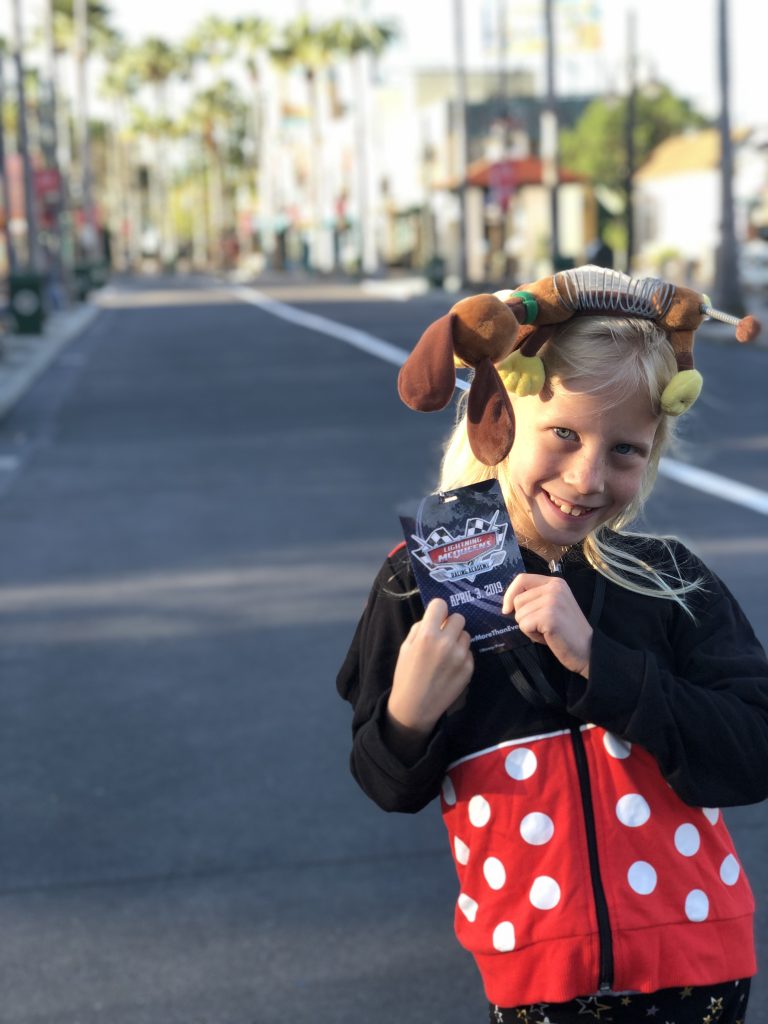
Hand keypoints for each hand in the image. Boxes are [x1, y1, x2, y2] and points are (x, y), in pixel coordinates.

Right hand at [387, 598, 473, 737]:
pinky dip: (462, 655)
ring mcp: (460, 656)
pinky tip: (450, 667)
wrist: (415, 707)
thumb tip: (436, 618)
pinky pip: (469, 652)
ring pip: (466, 634)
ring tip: (446, 653)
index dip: (437, 610)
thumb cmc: (406, 675)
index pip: (440, 605)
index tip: (436, 617)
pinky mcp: (469, 668)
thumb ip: (420, 628)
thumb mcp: (405, 647)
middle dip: (450, 624)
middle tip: (443, 635)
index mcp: (427, 635)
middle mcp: (446, 643)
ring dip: (457, 639)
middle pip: (459, 617)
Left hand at [503, 574, 592, 677]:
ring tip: (547, 631)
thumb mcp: (552, 606)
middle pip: (517, 600)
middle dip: (523, 617)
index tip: (507, 609)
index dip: (510, 594)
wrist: (588, 650)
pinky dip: (532, 635)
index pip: (522, 579)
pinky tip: (548, 636)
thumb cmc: (566, 632)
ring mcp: (552, 601)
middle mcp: (554, 587)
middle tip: (542, 626)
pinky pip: (524, 625)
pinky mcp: (549, 616)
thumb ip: (535, 598)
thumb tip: (508, 602)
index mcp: (555, 583)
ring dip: (529, 627)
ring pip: (519, 614)